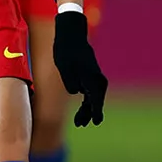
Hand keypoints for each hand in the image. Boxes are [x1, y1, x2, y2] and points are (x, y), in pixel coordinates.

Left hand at [53, 10, 106, 125]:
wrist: (71, 36)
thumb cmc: (66, 51)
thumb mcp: (64, 68)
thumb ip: (71, 82)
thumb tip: (77, 92)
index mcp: (92, 77)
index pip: (95, 99)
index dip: (95, 112)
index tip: (96, 122)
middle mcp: (97, 79)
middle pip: (95, 101)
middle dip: (89, 113)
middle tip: (80, 124)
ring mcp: (95, 78)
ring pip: (94, 98)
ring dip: (88, 109)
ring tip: (80, 122)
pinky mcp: (90, 77)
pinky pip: (91, 93)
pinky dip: (88, 101)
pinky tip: (83, 110)